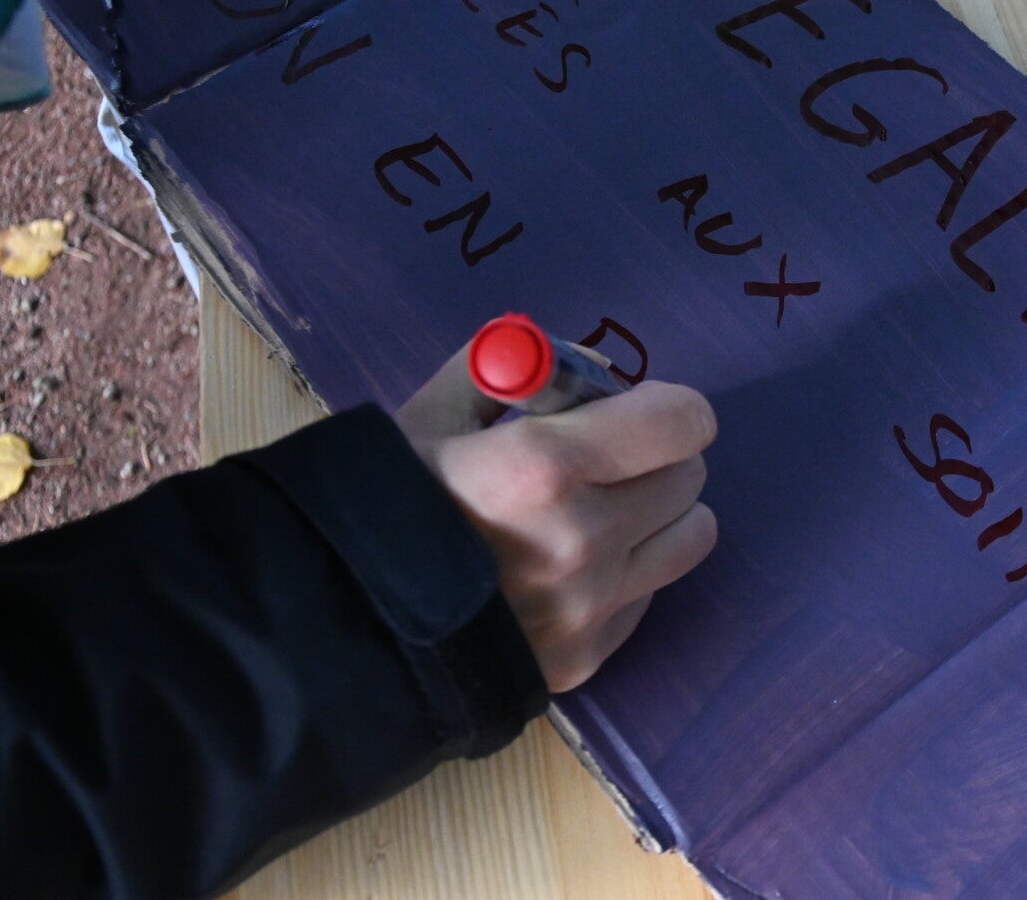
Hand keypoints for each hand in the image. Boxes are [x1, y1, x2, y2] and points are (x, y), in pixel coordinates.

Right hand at [396, 353, 718, 691]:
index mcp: (545, 466)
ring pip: (691, 537)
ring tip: (603, 513)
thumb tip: (589, 368)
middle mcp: (584, 538)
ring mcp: (590, 606)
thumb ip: (512, 374)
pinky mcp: (588, 657)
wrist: (335, 632)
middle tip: (608, 460)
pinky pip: (649, 595)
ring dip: (659, 515)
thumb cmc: (382, 508)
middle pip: (689, 476)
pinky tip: (568, 572)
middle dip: (656, 456)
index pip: (680, 421)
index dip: (667, 406)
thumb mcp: (431, 417)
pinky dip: (626, 574)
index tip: (636, 408)